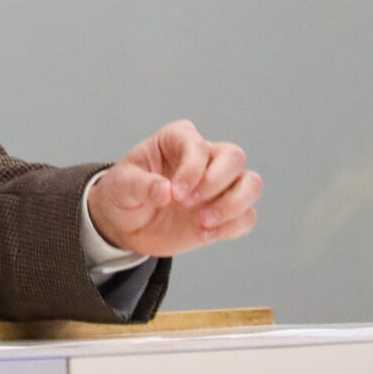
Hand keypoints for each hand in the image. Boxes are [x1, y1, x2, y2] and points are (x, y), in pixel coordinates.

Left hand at [86, 120, 259, 258]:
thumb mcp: (121, 185)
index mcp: (176, 140)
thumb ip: (140, 185)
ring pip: (251, 184)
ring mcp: (218, 186)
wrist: (126, 224)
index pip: (197, 144)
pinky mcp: (225, 213)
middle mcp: (204, 158)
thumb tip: (165, 191)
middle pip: (235, 157)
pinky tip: (204, 233)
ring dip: (233, 204)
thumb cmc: (124, 193)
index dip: (192, 168)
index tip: (175, 193)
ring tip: (203, 221)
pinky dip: (232, 226)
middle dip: (216, 182)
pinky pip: (247, 216)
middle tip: (188, 203)